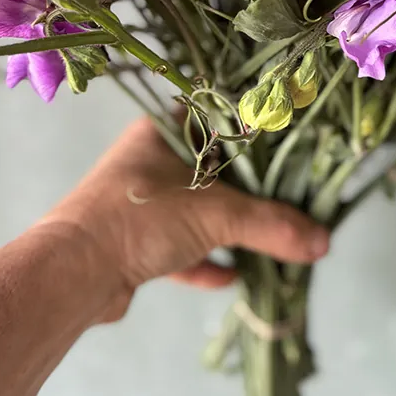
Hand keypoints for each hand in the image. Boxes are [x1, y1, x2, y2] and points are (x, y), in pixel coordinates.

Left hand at [35, 117, 329, 320]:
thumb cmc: (140, 218)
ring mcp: (140, 203)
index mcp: (164, 131)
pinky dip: (207, 261)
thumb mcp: (217, 214)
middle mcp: (150, 161)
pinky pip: (181, 248)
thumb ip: (273, 226)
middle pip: (215, 169)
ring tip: (271, 240)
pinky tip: (232, 277)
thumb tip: (324, 242)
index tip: (296, 146)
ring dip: (231, 229)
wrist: (71, 273)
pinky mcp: (133, 244)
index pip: (221, 118)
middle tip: (294, 198)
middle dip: (253, 190)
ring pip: (198, 210)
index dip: (259, 130)